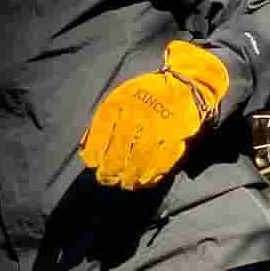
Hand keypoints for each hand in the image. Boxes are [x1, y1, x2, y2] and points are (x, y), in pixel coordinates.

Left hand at [78, 41, 229, 189]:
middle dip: (111, 167)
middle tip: (106, 179)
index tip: (92, 163)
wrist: (184, 87)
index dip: (95, 149)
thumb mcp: (120, 99)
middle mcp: (141, 111)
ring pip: (142, 156)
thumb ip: (103, 123)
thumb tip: (86, 155)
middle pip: (121, 146)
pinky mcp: (177, 135)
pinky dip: (152, 174)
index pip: (104, 128)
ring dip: (131, 175)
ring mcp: (160, 124)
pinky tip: (144, 181)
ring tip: (125, 183)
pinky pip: (163, 159)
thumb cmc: (145, 97)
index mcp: (124, 99)